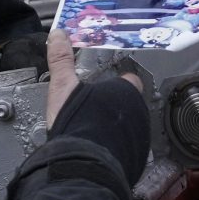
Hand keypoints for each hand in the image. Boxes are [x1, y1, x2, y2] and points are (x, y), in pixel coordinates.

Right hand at [44, 30, 153, 178]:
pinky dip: (117, 149)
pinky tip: (99, 151)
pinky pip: (129, 150)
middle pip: (131, 105)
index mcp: (126, 90)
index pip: (129, 81)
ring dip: (118, 129)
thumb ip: (61, 58)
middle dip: (116, 108)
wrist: (83, 164)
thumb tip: (58, 34)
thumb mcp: (63, 85)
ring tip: (93, 133)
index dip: (117, 84)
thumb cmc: (76, 121)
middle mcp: (139, 112)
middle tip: (93, 112)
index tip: (102, 89)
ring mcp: (140, 138)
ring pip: (131, 128)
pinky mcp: (136, 159)